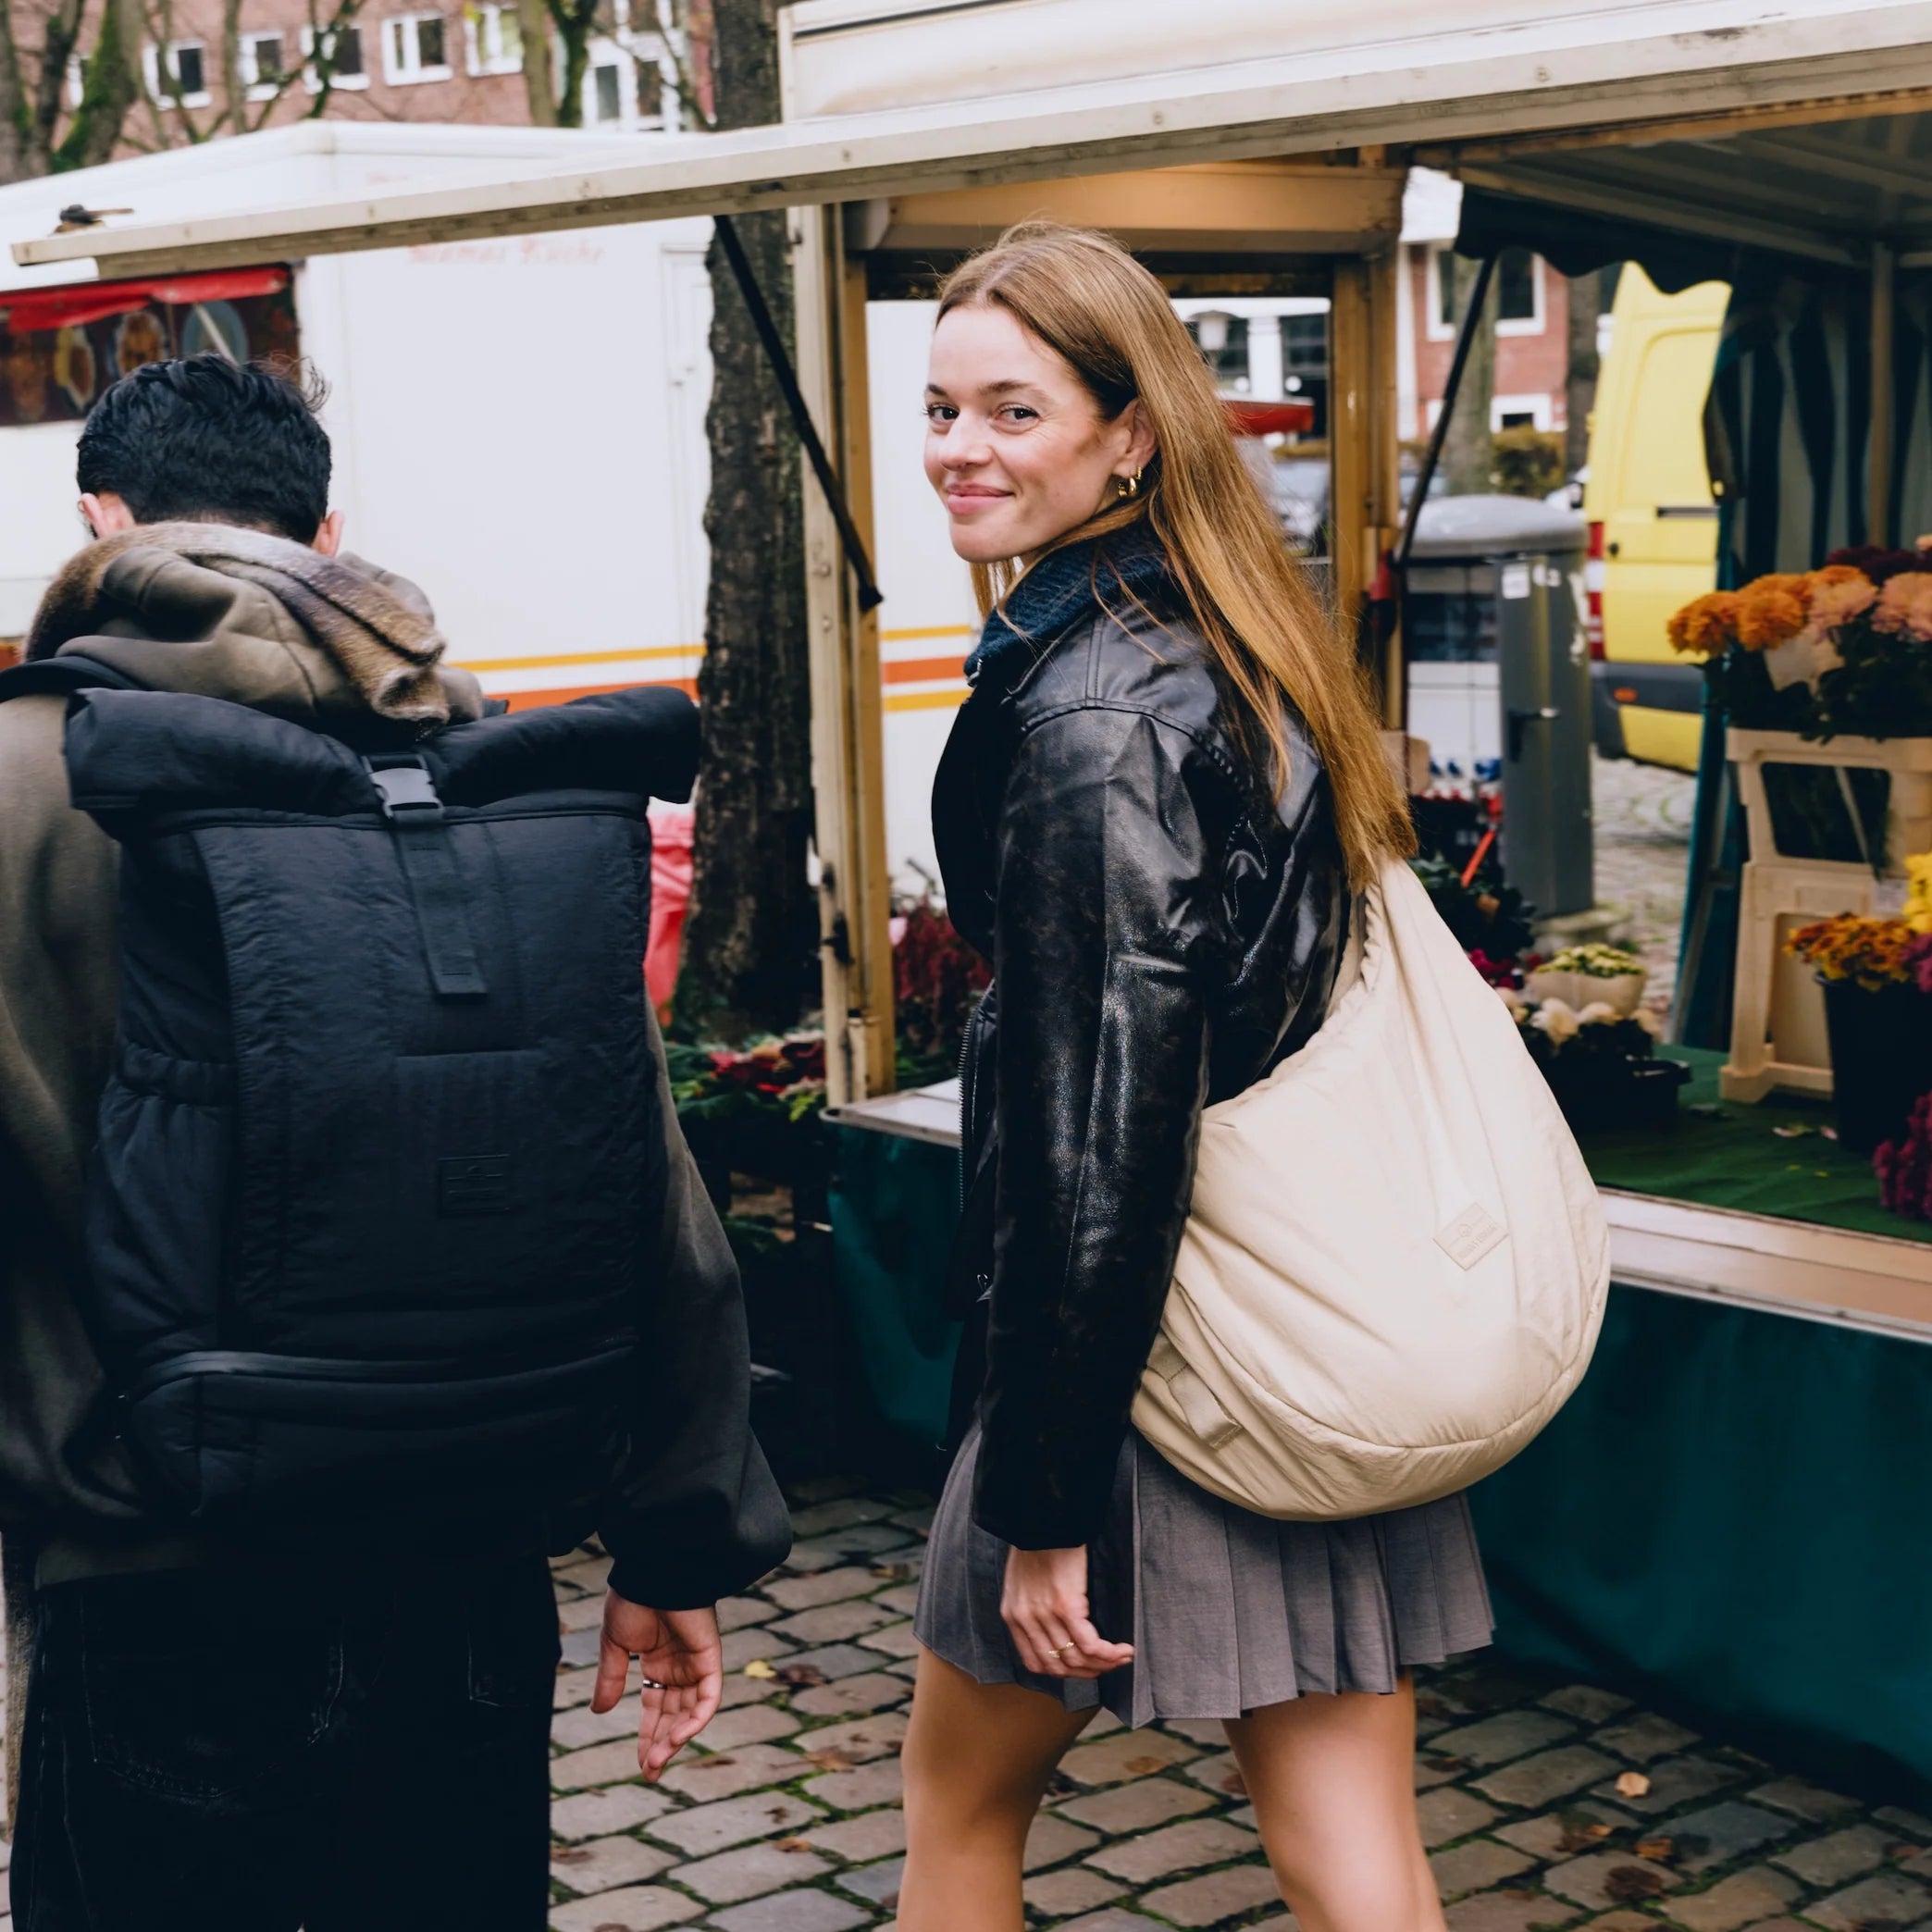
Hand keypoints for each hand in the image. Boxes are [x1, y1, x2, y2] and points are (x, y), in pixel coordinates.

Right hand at [590, 1592, 722, 1780]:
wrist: (652, 1572)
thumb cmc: (632, 1599)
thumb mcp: (615, 1645)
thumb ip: (610, 1678)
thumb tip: (599, 1711)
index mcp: (658, 1664)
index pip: (657, 1709)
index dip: (650, 1738)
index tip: (643, 1767)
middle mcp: (679, 1668)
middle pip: (674, 1716)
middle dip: (663, 1746)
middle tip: (651, 1773)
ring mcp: (696, 1664)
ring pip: (691, 1712)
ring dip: (676, 1739)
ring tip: (657, 1762)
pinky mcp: (710, 1658)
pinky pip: (709, 1696)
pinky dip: (696, 1719)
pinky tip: (678, 1738)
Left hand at [1000, 1545, 1134, 1679]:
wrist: (1042, 1517)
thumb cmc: (1036, 1541)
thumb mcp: (1021, 1580)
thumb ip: (1031, 1605)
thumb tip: (1053, 1627)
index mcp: (1012, 1616)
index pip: (1036, 1663)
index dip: (1064, 1672)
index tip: (1084, 1667)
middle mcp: (1025, 1621)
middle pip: (1059, 1668)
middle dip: (1087, 1673)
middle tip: (1109, 1665)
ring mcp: (1045, 1616)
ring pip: (1077, 1660)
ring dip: (1103, 1665)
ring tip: (1122, 1658)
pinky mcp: (1066, 1606)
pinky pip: (1090, 1644)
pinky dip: (1109, 1653)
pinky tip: (1124, 1650)